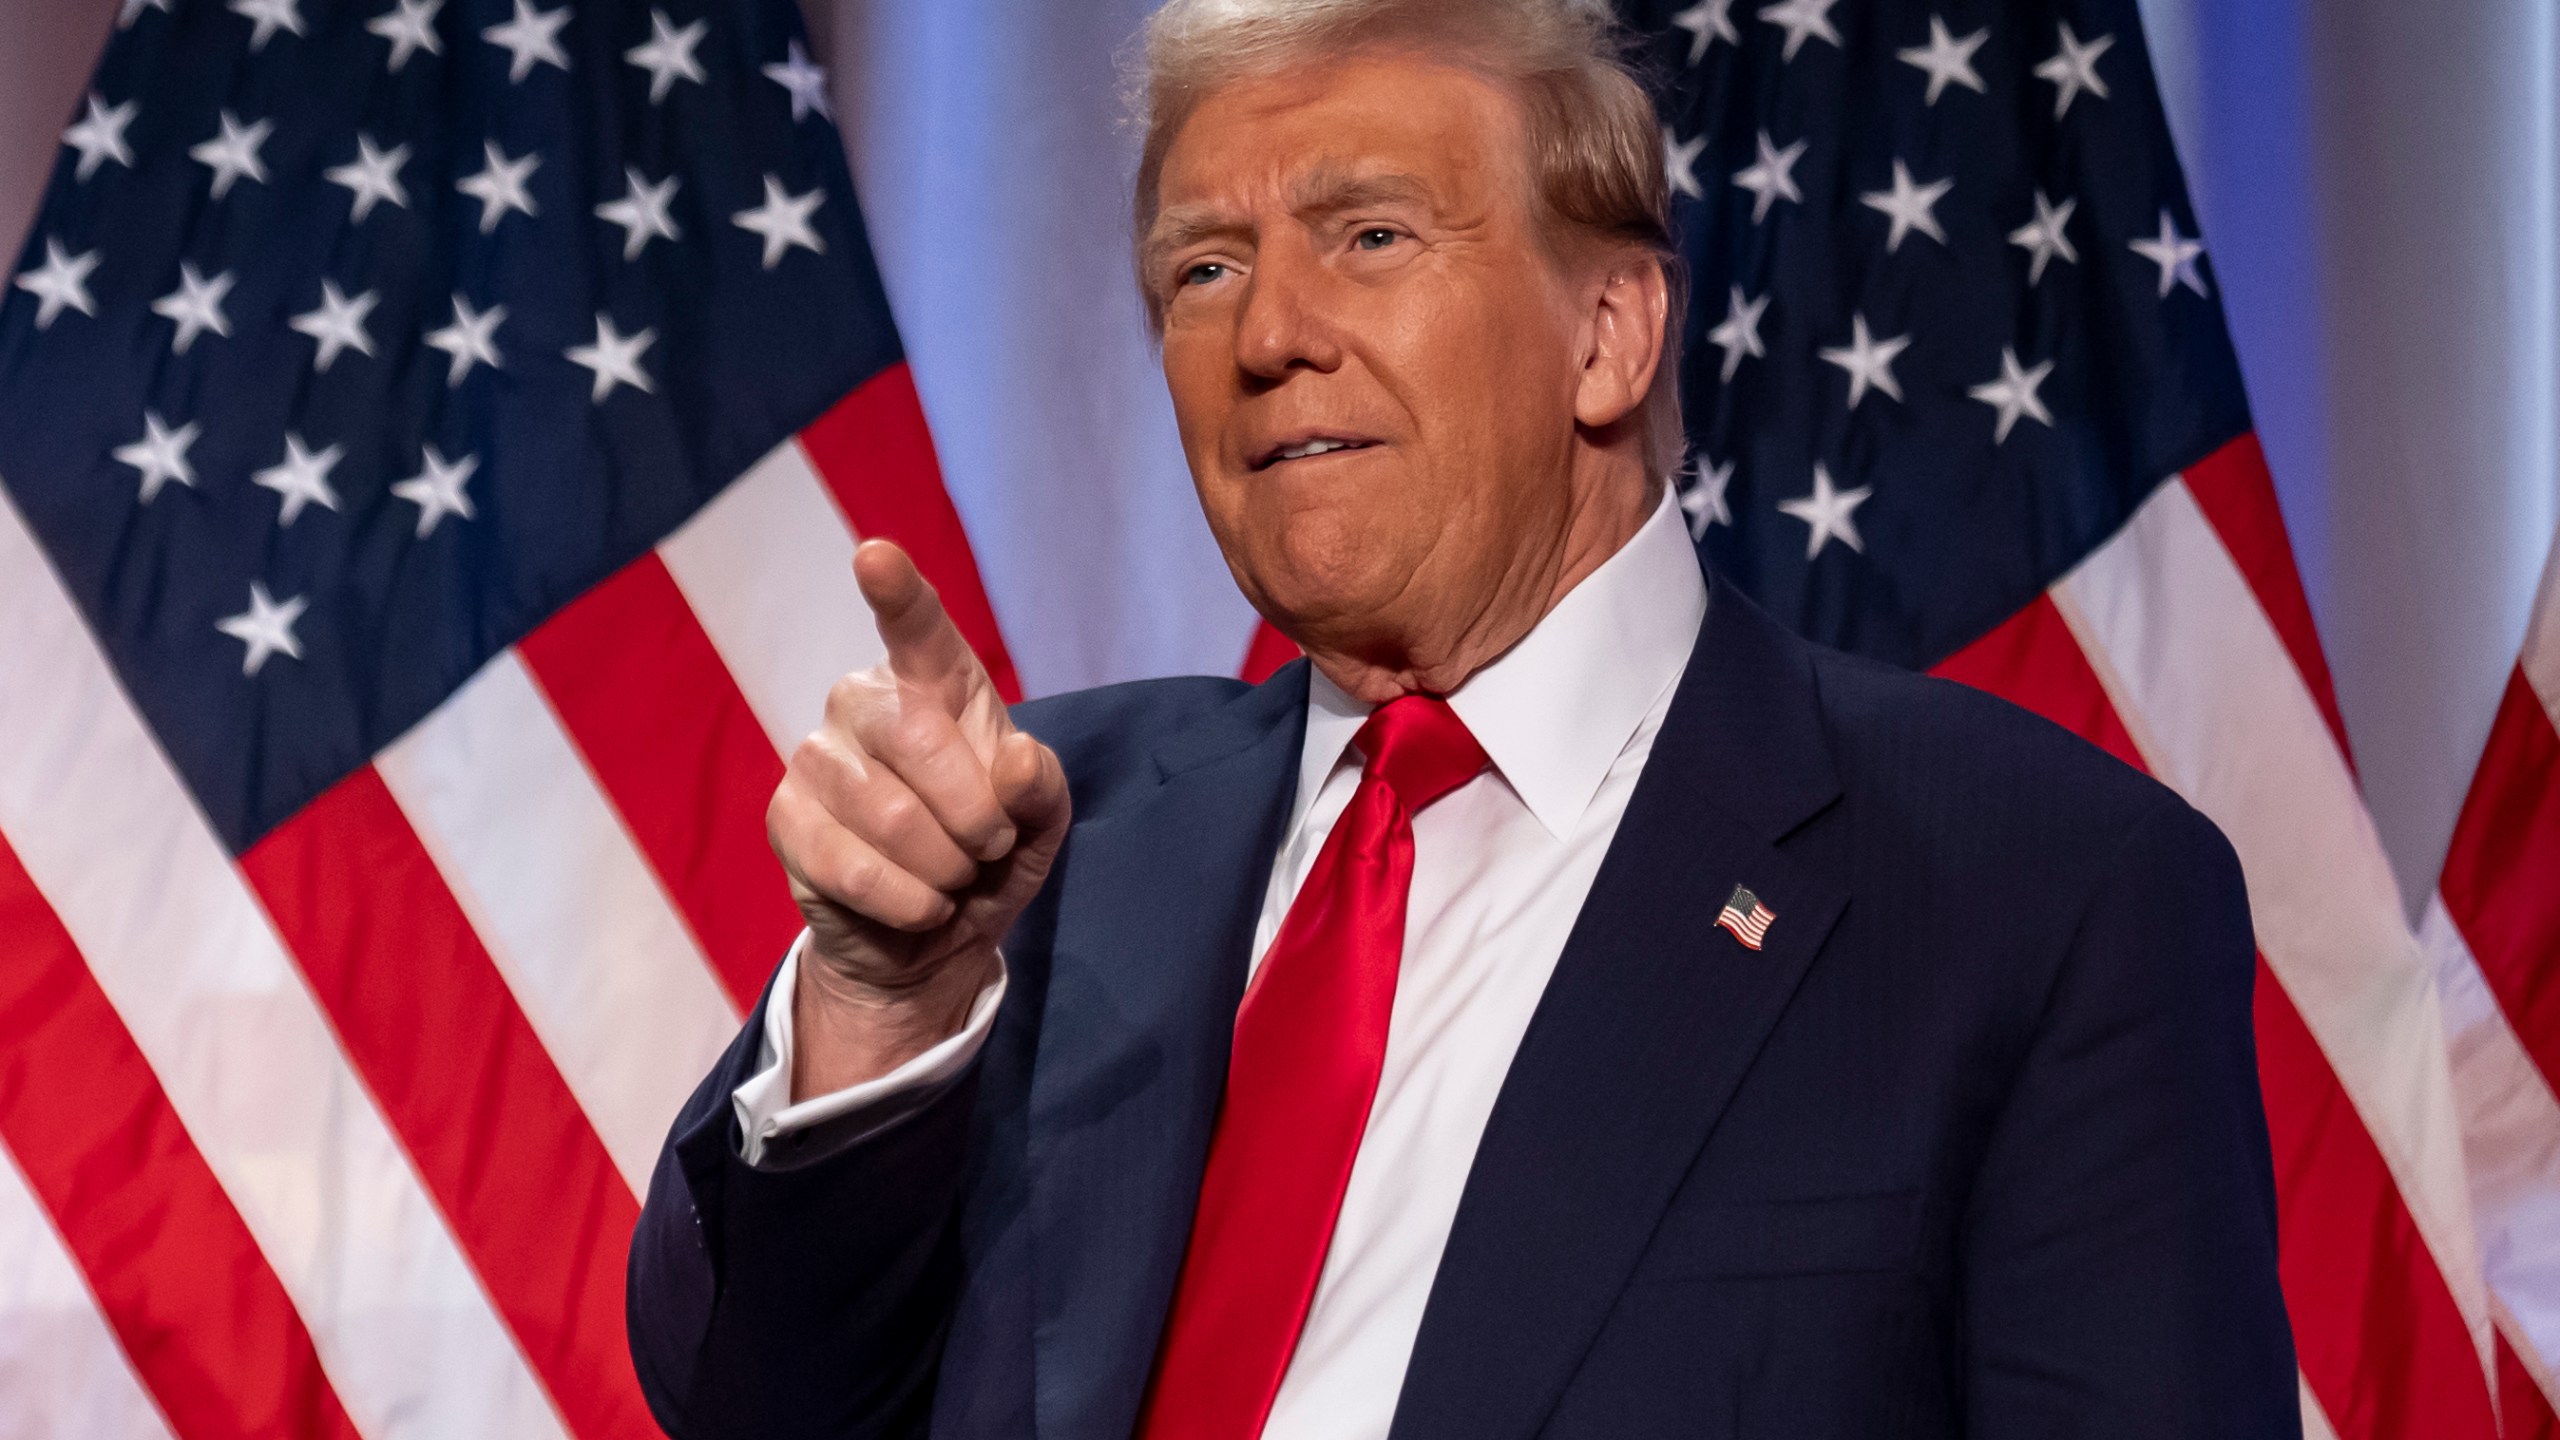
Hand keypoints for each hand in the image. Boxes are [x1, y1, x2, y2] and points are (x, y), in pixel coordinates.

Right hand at [766, 541, 1068, 1095]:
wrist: (931, 936)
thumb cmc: (989, 855)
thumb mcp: (1040, 824)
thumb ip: (1043, 788)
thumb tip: (1018, 760)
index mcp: (934, 681)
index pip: (917, 626)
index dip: (897, 592)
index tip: (875, 556)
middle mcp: (862, 700)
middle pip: (919, 738)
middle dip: (977, 815)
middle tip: (990, 848)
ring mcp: (814, 757)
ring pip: (893, 816)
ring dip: (946, 869)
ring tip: (951, 878)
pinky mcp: (785, 819)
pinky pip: (854, 868)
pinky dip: (908, 903)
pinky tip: (916, 905)